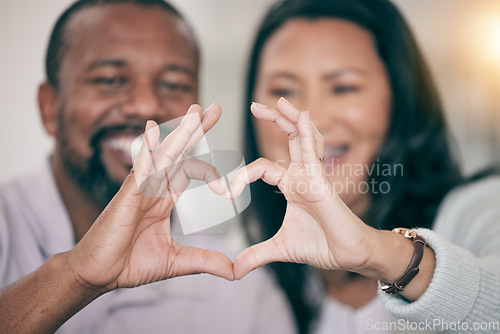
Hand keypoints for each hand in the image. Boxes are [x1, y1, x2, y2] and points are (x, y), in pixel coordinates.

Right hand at [66, 103, 233, 292]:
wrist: (100, 275)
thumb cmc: (130, 263)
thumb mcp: (177, 261)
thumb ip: (206, 260)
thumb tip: (235, 271)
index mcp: (164, 199)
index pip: (188, 170)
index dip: (208, 167)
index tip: (226, 187)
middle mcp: (154, 188)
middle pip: (179, 152)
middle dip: (196, 130)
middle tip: (214, 108)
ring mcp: (140, 188)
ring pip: (164, 154)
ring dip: (181, 132)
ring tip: (197, 112)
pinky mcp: (127, 194)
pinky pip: (140, 166)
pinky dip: (148, 148)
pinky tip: (154, 128)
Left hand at [230, 98, 378, 279]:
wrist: (347, 256)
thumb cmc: (320, 246)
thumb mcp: (279, 248)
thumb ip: (256, 254)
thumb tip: (234, 271)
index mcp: (291, 186)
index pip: (263, 168)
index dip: (242, 176)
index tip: (227, 193)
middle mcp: (302, 175)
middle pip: (288, 139)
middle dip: (274, 120)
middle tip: (256, 106)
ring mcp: (312, 174)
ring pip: (302, 137)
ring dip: (290, 118)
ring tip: (279, 100)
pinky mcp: (320, 179)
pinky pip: (312, 149)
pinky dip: (306, 131)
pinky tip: (299, 114)